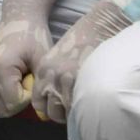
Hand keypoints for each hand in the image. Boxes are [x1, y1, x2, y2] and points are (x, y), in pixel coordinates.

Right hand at [0, 1, 53, 116]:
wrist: (19, 18)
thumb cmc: (34, 36)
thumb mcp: (42, 59)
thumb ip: (40, 86)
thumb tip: (41, 113)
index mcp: (0, 68)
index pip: (14, 103)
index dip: (29, 97)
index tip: (34, 80)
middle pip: (3, 108)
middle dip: (20, 101)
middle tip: (29, 81)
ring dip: (11, 100)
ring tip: (21, 80)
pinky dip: (3, 97)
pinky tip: (13, 82)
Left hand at [31, 0, 131, 123]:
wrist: (100, 24)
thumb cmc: (83, 39)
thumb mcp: (60, 57)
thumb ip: (55, 77)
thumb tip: (58, 100)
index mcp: (44, 70)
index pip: (39, 103)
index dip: (50, 109)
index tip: (60, 109)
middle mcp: (52, 77)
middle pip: (51, 112)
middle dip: (62, 115)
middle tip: (74, 111)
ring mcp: (68, 80)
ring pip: (67, 113)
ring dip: (75, 114)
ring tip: (85, 108)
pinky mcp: (84, 80)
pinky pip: (82, 107)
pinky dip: (86, 109)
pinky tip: (93, 103)